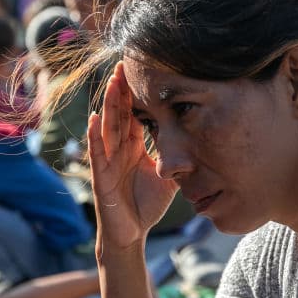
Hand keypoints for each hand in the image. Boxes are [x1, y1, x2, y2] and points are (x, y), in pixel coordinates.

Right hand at [88, 62, 177, 254]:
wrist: (132, 234)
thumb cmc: (147, 204)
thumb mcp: (169, 176)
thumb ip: (179, 158)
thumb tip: (203, 143)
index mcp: (133, 147)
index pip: (133, 114)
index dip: (135, 93)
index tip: (139, 69)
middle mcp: (119, 149)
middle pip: (119, 113)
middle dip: (121, 89)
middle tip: (124, 63)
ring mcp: (108, 161)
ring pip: (108, 127)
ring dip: (109, 105)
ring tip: (112, 83)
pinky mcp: (101, 177)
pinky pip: (97, 153)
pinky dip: (95, 137)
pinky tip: (95, 119)